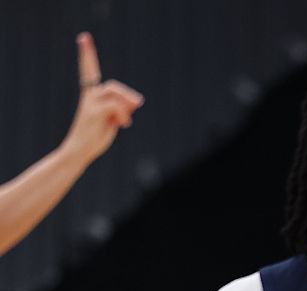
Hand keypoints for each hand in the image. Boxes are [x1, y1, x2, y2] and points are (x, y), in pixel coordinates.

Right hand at [61, 32, 143, 163]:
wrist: (80, 150)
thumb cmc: (96, 137)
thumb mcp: (113, 120)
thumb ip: (123, 108)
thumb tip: (136, 100)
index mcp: (91, 97)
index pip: (89, 71)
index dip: (87, 55)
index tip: (84, 37)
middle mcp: (89, 97)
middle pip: (111, 85)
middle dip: (126, 94)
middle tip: (138, 104)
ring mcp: (89, 104)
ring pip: (113, 92)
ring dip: (127, 101)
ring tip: (128, 118)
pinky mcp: (93, 112)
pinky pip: (115, 106)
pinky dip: (123, 114)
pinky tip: (124, 124)